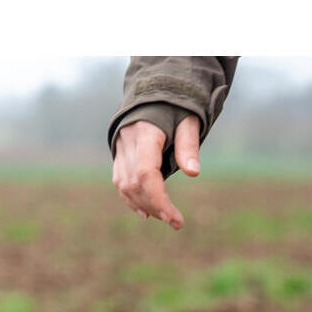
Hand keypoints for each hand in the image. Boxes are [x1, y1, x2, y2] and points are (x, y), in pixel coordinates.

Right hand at [112, 114, 201, 228]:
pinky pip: (120, 180)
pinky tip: (147, 212)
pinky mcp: (118, 152)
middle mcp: (127, 140)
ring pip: (124, 185)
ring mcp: (119, 147)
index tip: (175, 218)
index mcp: (145, 132)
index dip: (159, 199)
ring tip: (166, 217)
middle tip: (176, 222)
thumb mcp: (188, 120)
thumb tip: (193, 173)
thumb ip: (189, 144)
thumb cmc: (176, 106)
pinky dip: (132, 198)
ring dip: (144, 205)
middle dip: (154, 206)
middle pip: (134, 183)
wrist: (153, 90)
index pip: (146, 173)